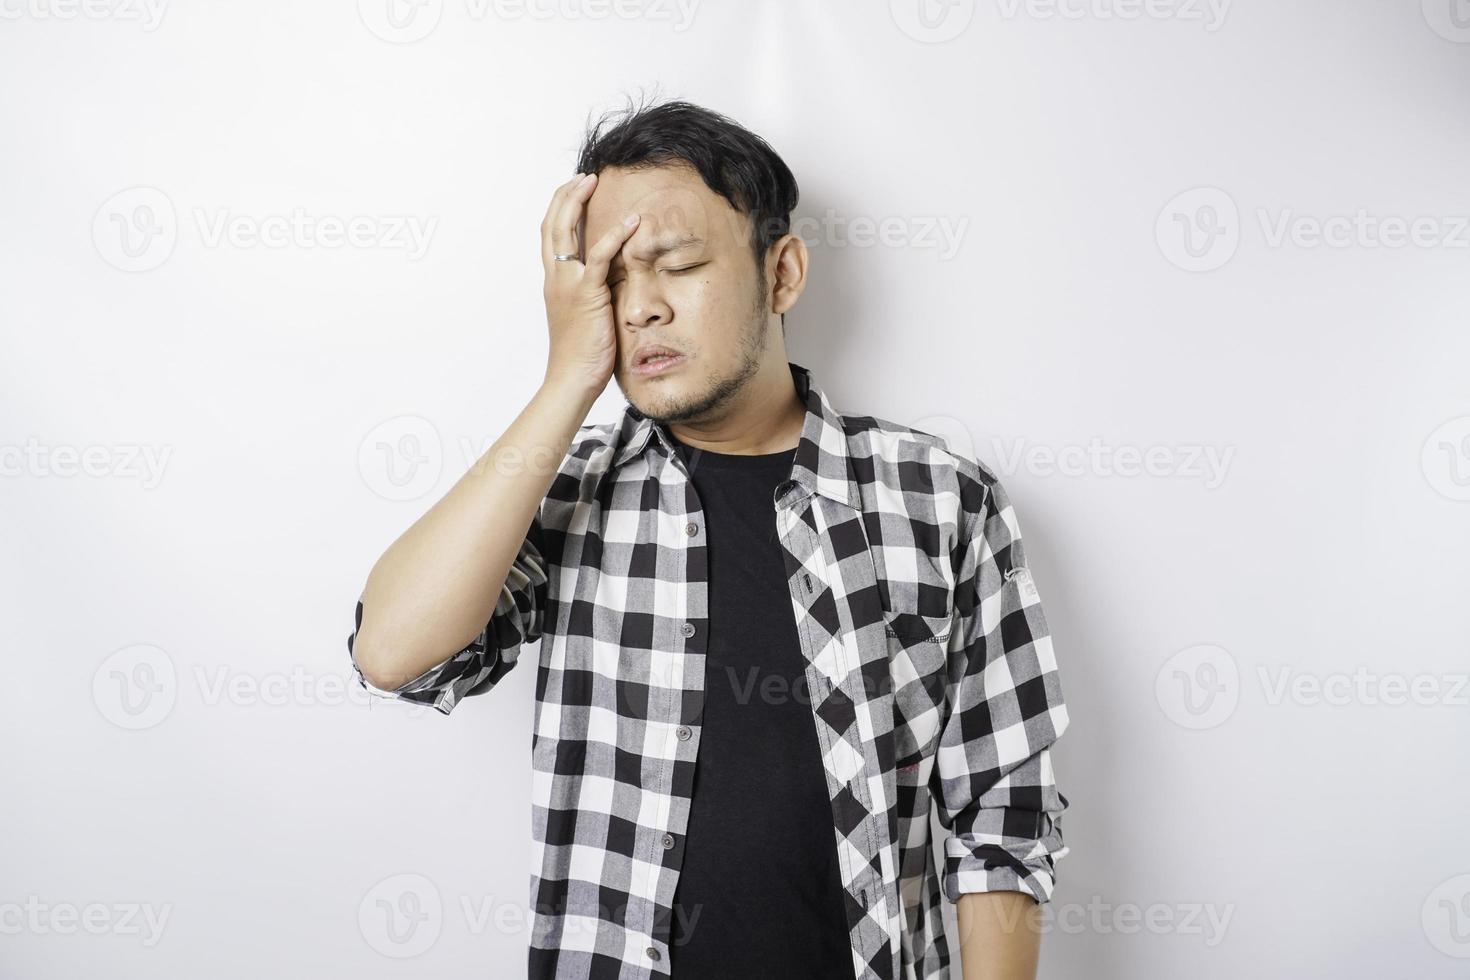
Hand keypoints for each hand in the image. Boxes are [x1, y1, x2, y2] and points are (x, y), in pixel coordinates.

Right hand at [540, 172, 640, 399]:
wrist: (571, 380)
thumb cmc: (582, 355)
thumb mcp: (585, 316)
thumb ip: (593, 293)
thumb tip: (611, 280)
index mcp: (554, 282)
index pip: (551, 235)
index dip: (560, 208)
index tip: (575, 190)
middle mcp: (555, 278)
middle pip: (552, 224)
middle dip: (565, 195)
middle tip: (584, 177)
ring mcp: (567, 284)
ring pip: (565, 231)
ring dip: (577, 202)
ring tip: (593, 182)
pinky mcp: (585, 295)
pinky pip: (599, 257)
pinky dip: (614, 236)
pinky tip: (630, 221)